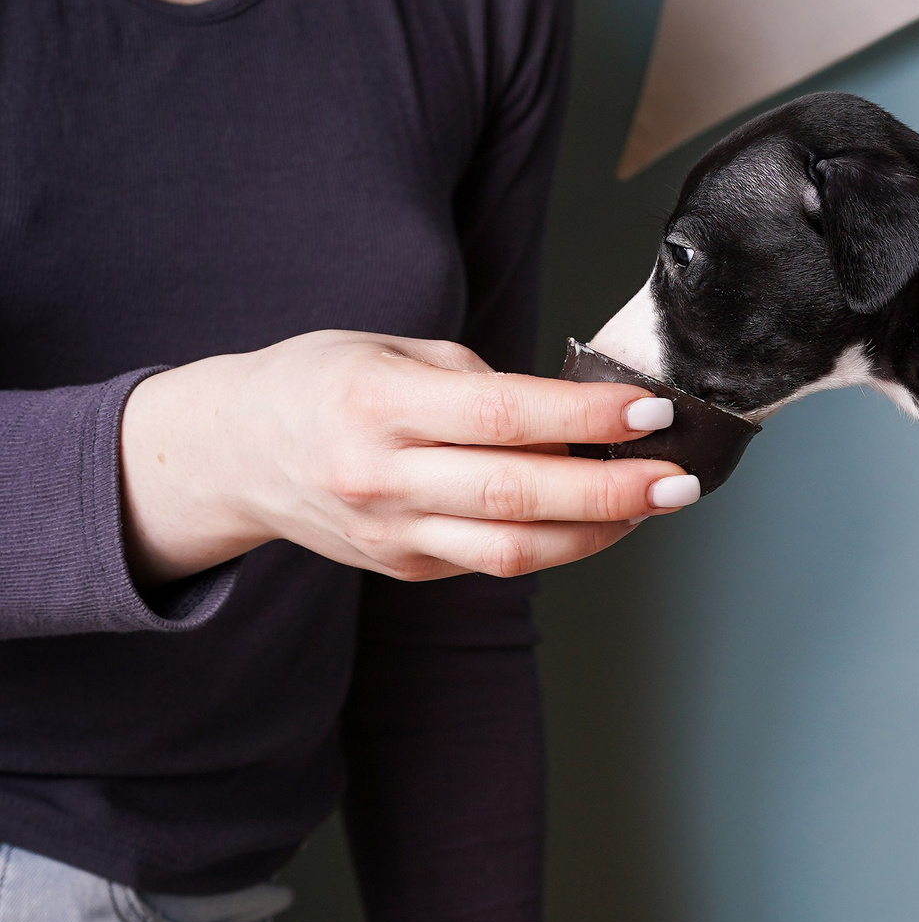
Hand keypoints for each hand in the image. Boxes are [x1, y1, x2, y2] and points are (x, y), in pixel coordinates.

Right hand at [119, 330, 697, 585]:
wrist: (234, 453)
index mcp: (375, 406)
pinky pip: (496, 561)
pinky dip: (560, 541)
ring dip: (601, 530)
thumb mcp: (393, 353)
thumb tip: (579, 418)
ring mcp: (392, 535)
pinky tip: (601, 515)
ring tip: (657, 501)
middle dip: (615, 491)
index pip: (500, 417)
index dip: (584, 417)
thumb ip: (483, 386)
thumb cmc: (324, 384)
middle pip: (518, 496)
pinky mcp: (405, 568)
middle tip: (682, 479)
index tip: (651, 410)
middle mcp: (381, 479)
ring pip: (515, 550)